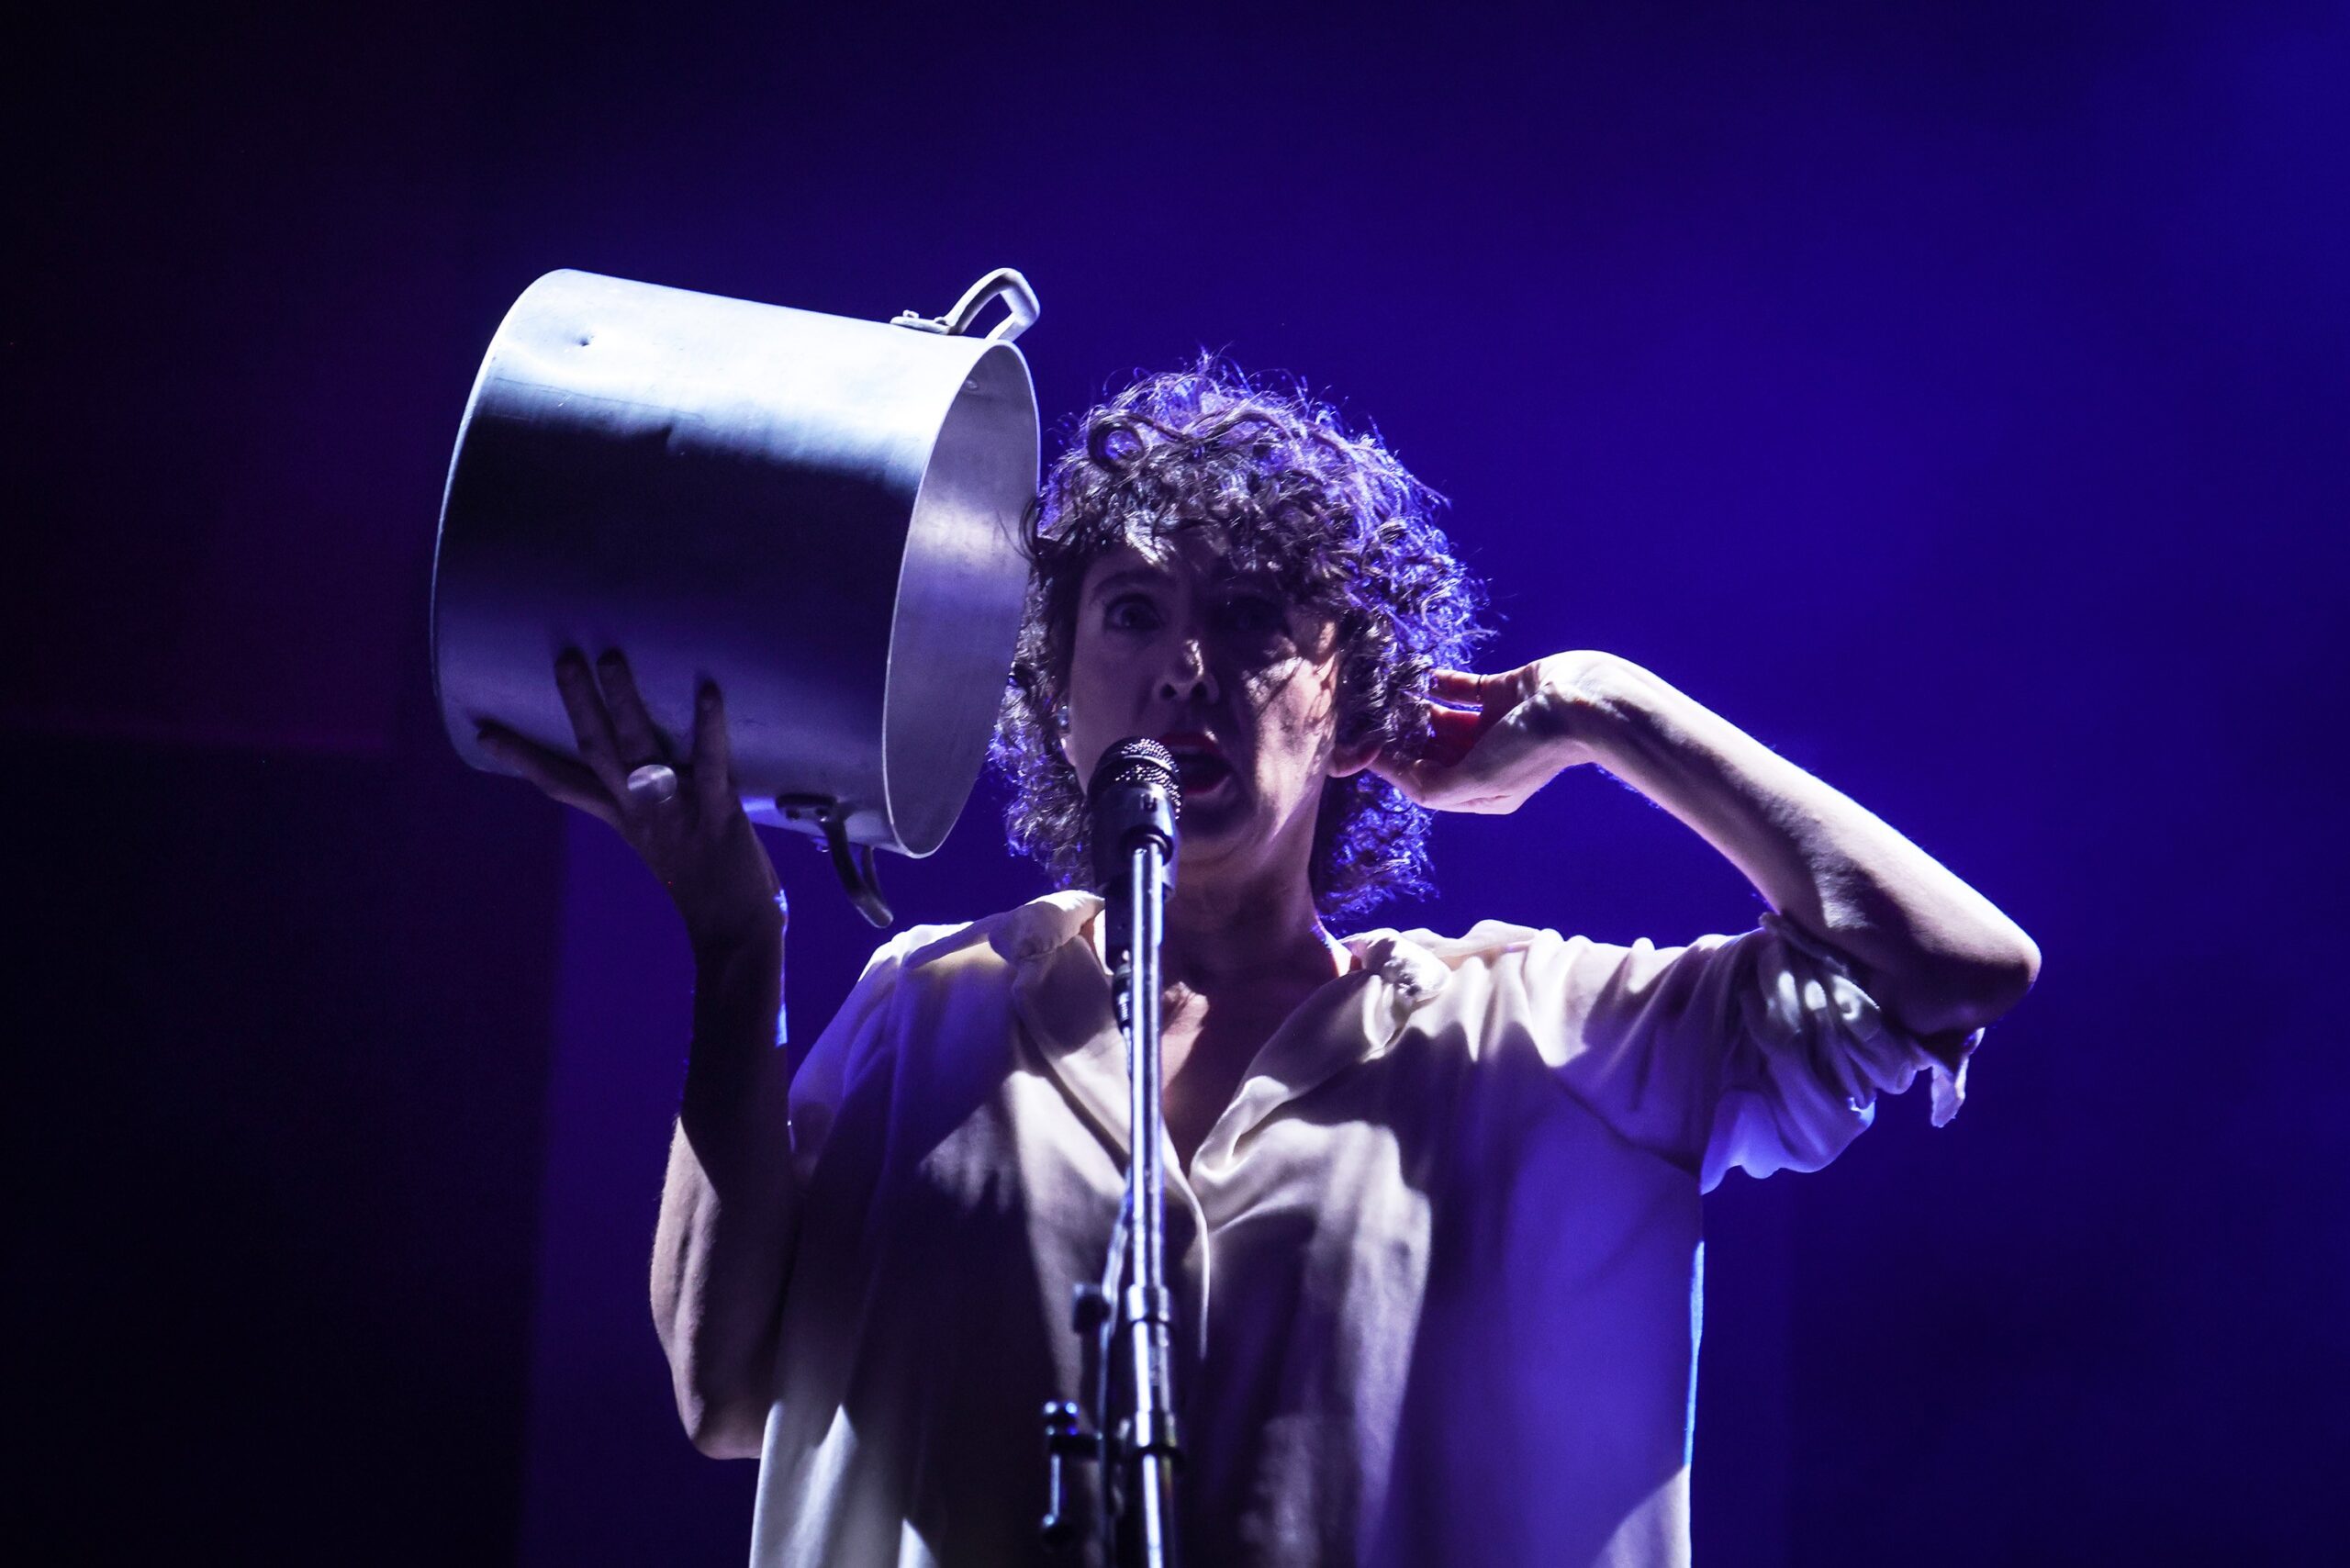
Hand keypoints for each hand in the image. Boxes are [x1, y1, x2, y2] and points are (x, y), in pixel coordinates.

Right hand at [476, 651, 784, 953]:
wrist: (736, 936)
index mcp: (626, 821)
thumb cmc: (708, 892)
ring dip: (623, 702)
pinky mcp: (717, 812)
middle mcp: (641, 812)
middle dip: (578, 704)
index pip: (563, 784)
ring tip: (610, 659)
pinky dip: (708, 728)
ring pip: (639, 749)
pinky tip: (708, 692)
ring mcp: (676, 810)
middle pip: (598, 751)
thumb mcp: (666, 848)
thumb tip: (659, 779)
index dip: (523, 758)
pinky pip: (709, 764)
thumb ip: (655, 814)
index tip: (484, 732)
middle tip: (564, 658)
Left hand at [1372, 651, 1624, 814]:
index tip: (1362, 748)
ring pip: (1443, 720)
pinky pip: (1461, 690)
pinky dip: (1439, 683)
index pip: (1426, 784)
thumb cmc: (1532, 748)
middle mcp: (1488, 761)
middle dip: (1402, 739)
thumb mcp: (1476, 779)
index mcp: (1483, 792)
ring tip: (1387, 695)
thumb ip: (1432, 785)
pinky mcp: (1504, 693)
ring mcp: (1496, 726)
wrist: (1585, 703)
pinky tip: (1416, 674)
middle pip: (1432, 753)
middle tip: (1369, 718)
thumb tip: (1391, 772)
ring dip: (1416, 710)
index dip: (1394, 768)